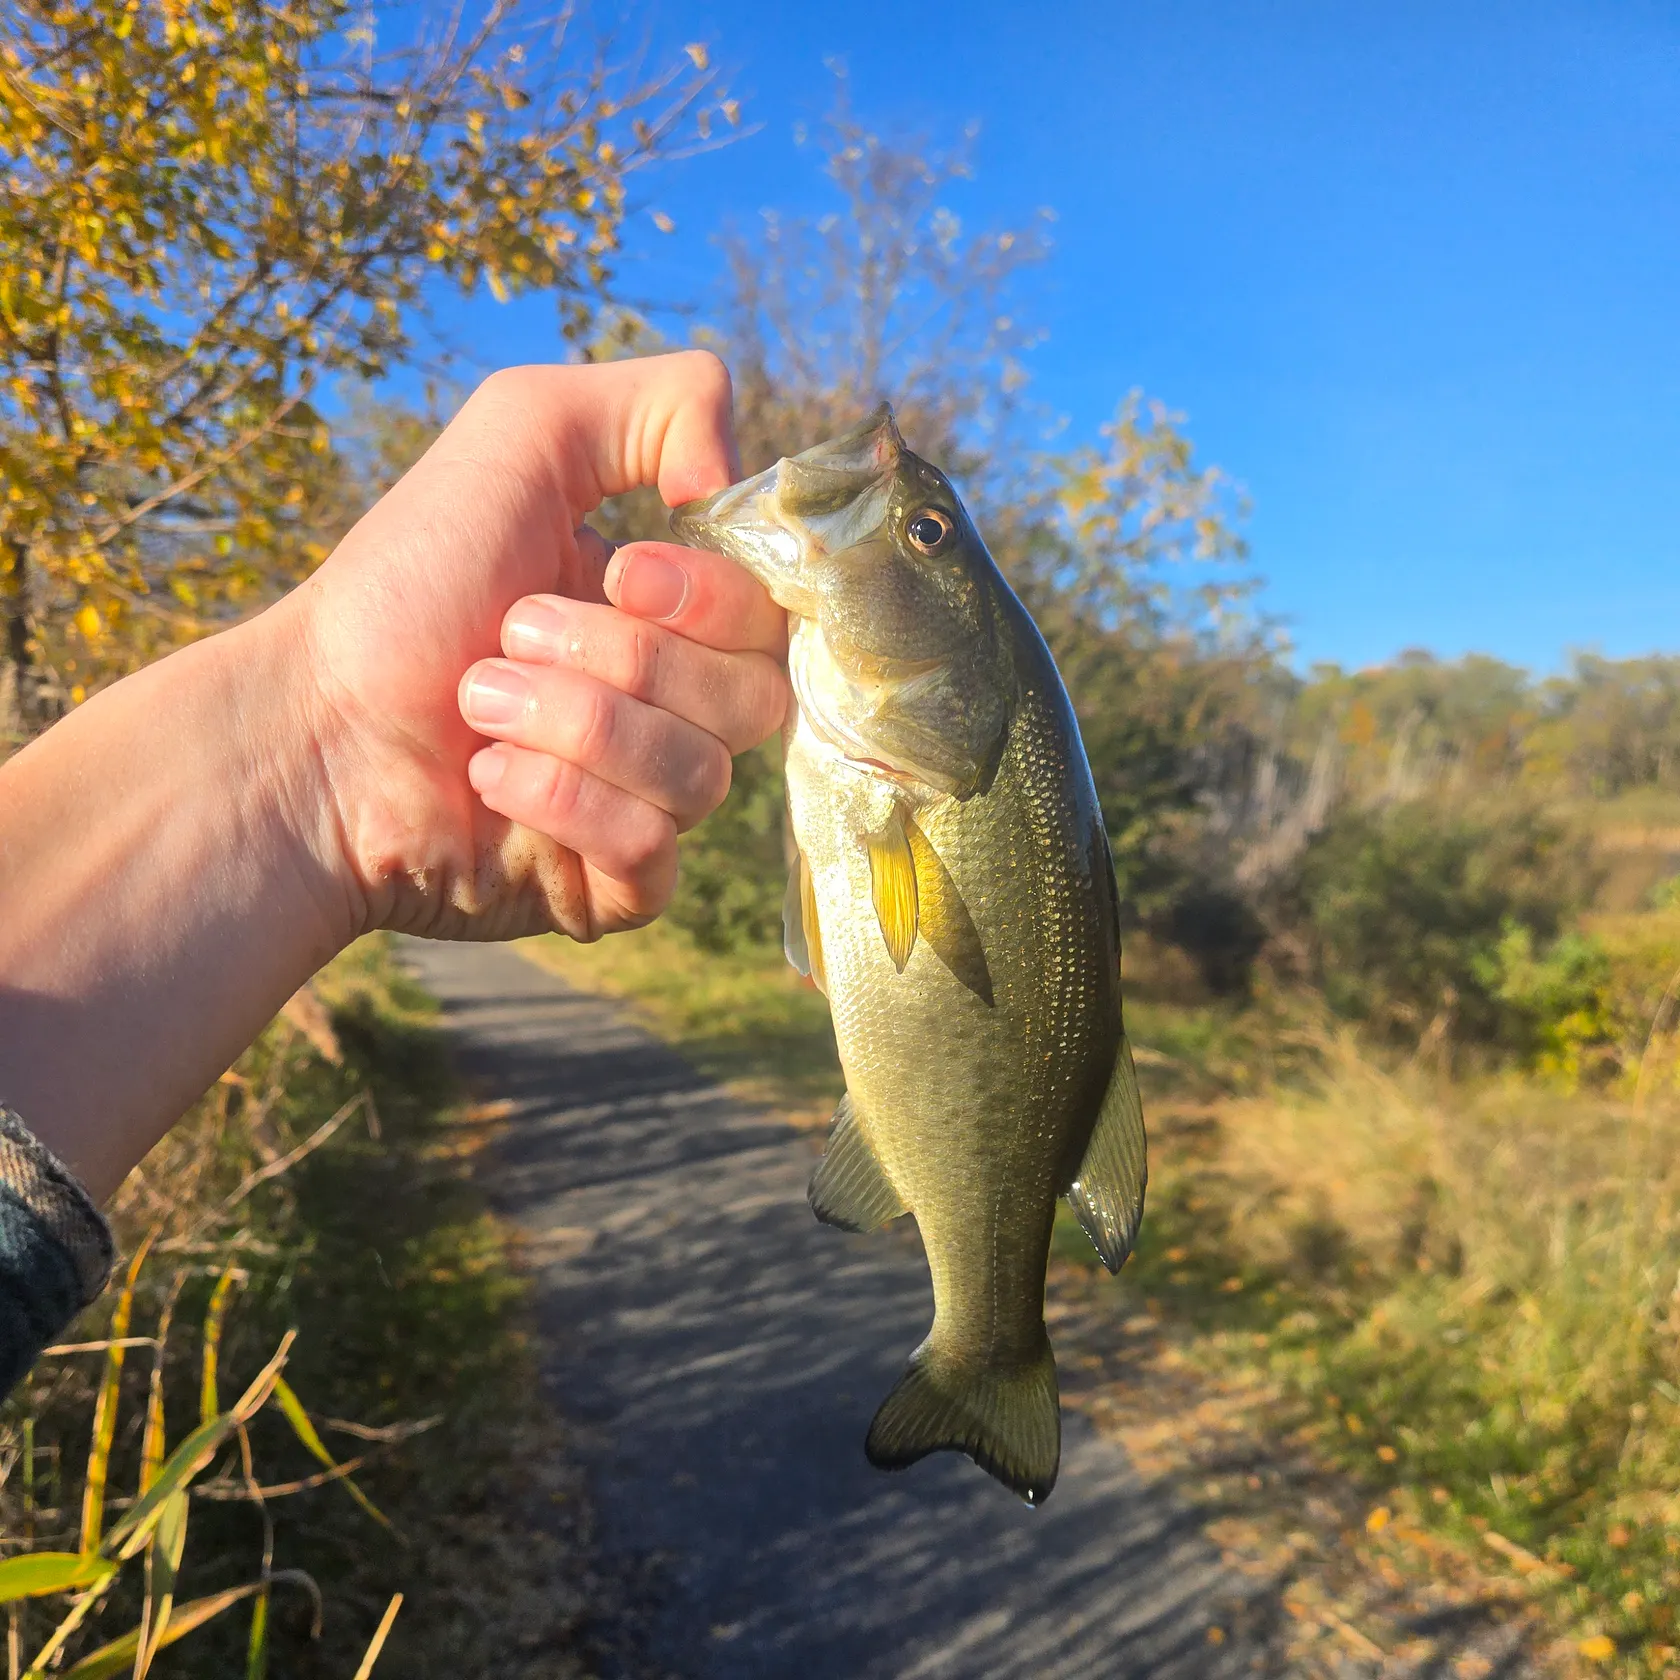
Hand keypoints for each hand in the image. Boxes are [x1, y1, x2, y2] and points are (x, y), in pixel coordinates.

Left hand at [289, 353, 787, 942]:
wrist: (306, 727)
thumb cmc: (403, 585)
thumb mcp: (524, 432)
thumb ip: (662, 404)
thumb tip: (736, 485)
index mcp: (672, 619)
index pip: (772, 619)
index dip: (708, 597)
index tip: (617, 570)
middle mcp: (675, 712)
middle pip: (755, 700)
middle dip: (621, 660)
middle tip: (508, 638)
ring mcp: (648, 805)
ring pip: (702, 779)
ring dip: (573, 726)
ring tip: (476, 706)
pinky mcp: (614, 889)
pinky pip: (655, 854)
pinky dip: (562, 804)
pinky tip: (487, 779)